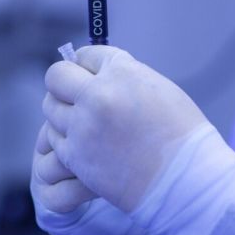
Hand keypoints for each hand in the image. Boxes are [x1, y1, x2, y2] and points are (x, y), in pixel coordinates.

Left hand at [42, 45, 207, 211]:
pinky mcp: (75, 157)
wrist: (185, 178)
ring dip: (64, 111)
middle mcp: (97, 96)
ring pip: (50, 108)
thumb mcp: (158, 87)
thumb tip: (98, 74)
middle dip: (65, 82)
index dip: (88, 64)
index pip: (87, 55)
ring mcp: (83, 127)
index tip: (90, 72)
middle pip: (57, 77)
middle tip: (78, 93)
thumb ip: (124, 76)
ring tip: (87, 121)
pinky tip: (86, 142)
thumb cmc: (181, 133)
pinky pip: (54, 138)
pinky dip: (66, 138)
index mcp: (122, 73)